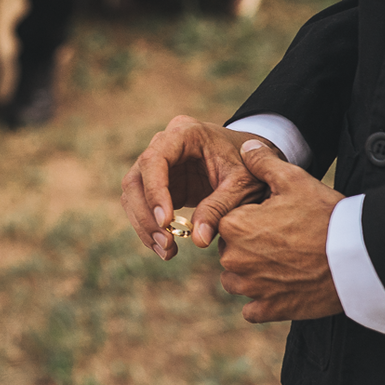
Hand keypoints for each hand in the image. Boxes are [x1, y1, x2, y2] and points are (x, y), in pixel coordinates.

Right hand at [120, 115, 273, 259]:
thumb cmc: (249, 167)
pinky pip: (142, 205)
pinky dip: (149, 227)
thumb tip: (198, 240)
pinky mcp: (158, 183)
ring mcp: (156, 164)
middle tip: (166, 244)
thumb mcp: (242, 185)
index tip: (166, 222)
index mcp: (184, 133)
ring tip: (166, 251)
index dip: (154, 191)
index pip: (154, 160)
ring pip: (132, 194)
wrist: (252, 161)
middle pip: (135, 179)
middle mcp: (163, 144)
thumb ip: (220, 208)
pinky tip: (165, 246)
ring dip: (144, 225)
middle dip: (146, 215)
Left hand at [218, 140, 343, 322]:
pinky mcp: (271, 309)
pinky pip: (252, 308)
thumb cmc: (325, 215)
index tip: (272, 217)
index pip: (227, 222)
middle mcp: (234, 260)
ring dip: (251, 273)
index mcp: (234, 227)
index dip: (249, 218)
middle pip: (230, 251)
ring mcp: (252, 288)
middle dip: (248, 245)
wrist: (357, 258)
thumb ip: (262, 162)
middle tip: (282, 239)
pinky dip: (263, 300)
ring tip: (283, 262)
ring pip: (236, 280)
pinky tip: (282, 287)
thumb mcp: (294, 179)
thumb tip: (246, 147)